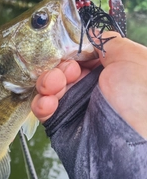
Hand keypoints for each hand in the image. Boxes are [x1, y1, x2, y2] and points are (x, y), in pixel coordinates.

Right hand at [31, 32, 146, 138]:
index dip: (71, 48)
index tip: (69, 48)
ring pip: (48, 85)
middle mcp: (90, 86)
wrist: (127, 147)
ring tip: (54, 86)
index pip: (80, 52)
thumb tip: (91, 31)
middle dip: (59, 65)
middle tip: (67, 72)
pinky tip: (48, 103)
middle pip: (61, 66)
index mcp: (108, 70)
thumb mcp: (132, 58)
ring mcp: (73, 104)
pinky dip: (41, 103)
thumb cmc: (137, 99)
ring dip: (47, 81)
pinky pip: (42, 107)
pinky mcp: (59, 121)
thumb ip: (109, 41)